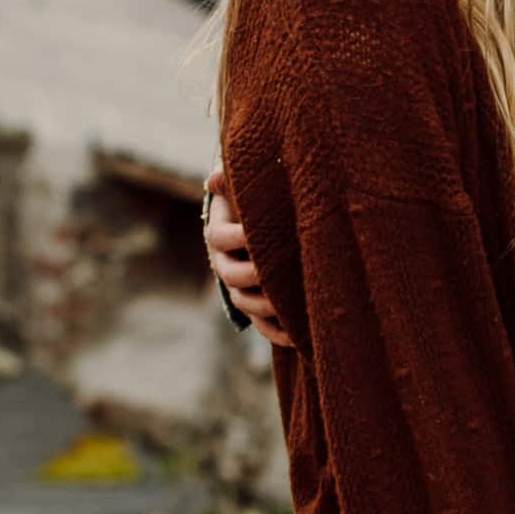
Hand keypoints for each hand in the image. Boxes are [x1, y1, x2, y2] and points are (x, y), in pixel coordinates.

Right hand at [203, 169, 294, 349]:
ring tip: (292, 304)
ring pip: (245, 302)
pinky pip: (262, 325)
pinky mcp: (256, 305)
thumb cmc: (257, 199)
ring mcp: (238, 287)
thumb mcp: (245, 186)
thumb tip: (215, 177)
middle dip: (256, 274)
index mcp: (220, 233)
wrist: (263, 223)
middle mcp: (224, 263)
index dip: (238, 236)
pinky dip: (278, 331)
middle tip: (279, 271)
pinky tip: (299, 337)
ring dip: (267, 305)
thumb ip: (234, 180)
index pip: (220, 237)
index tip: (258, 232)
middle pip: (232, 274)